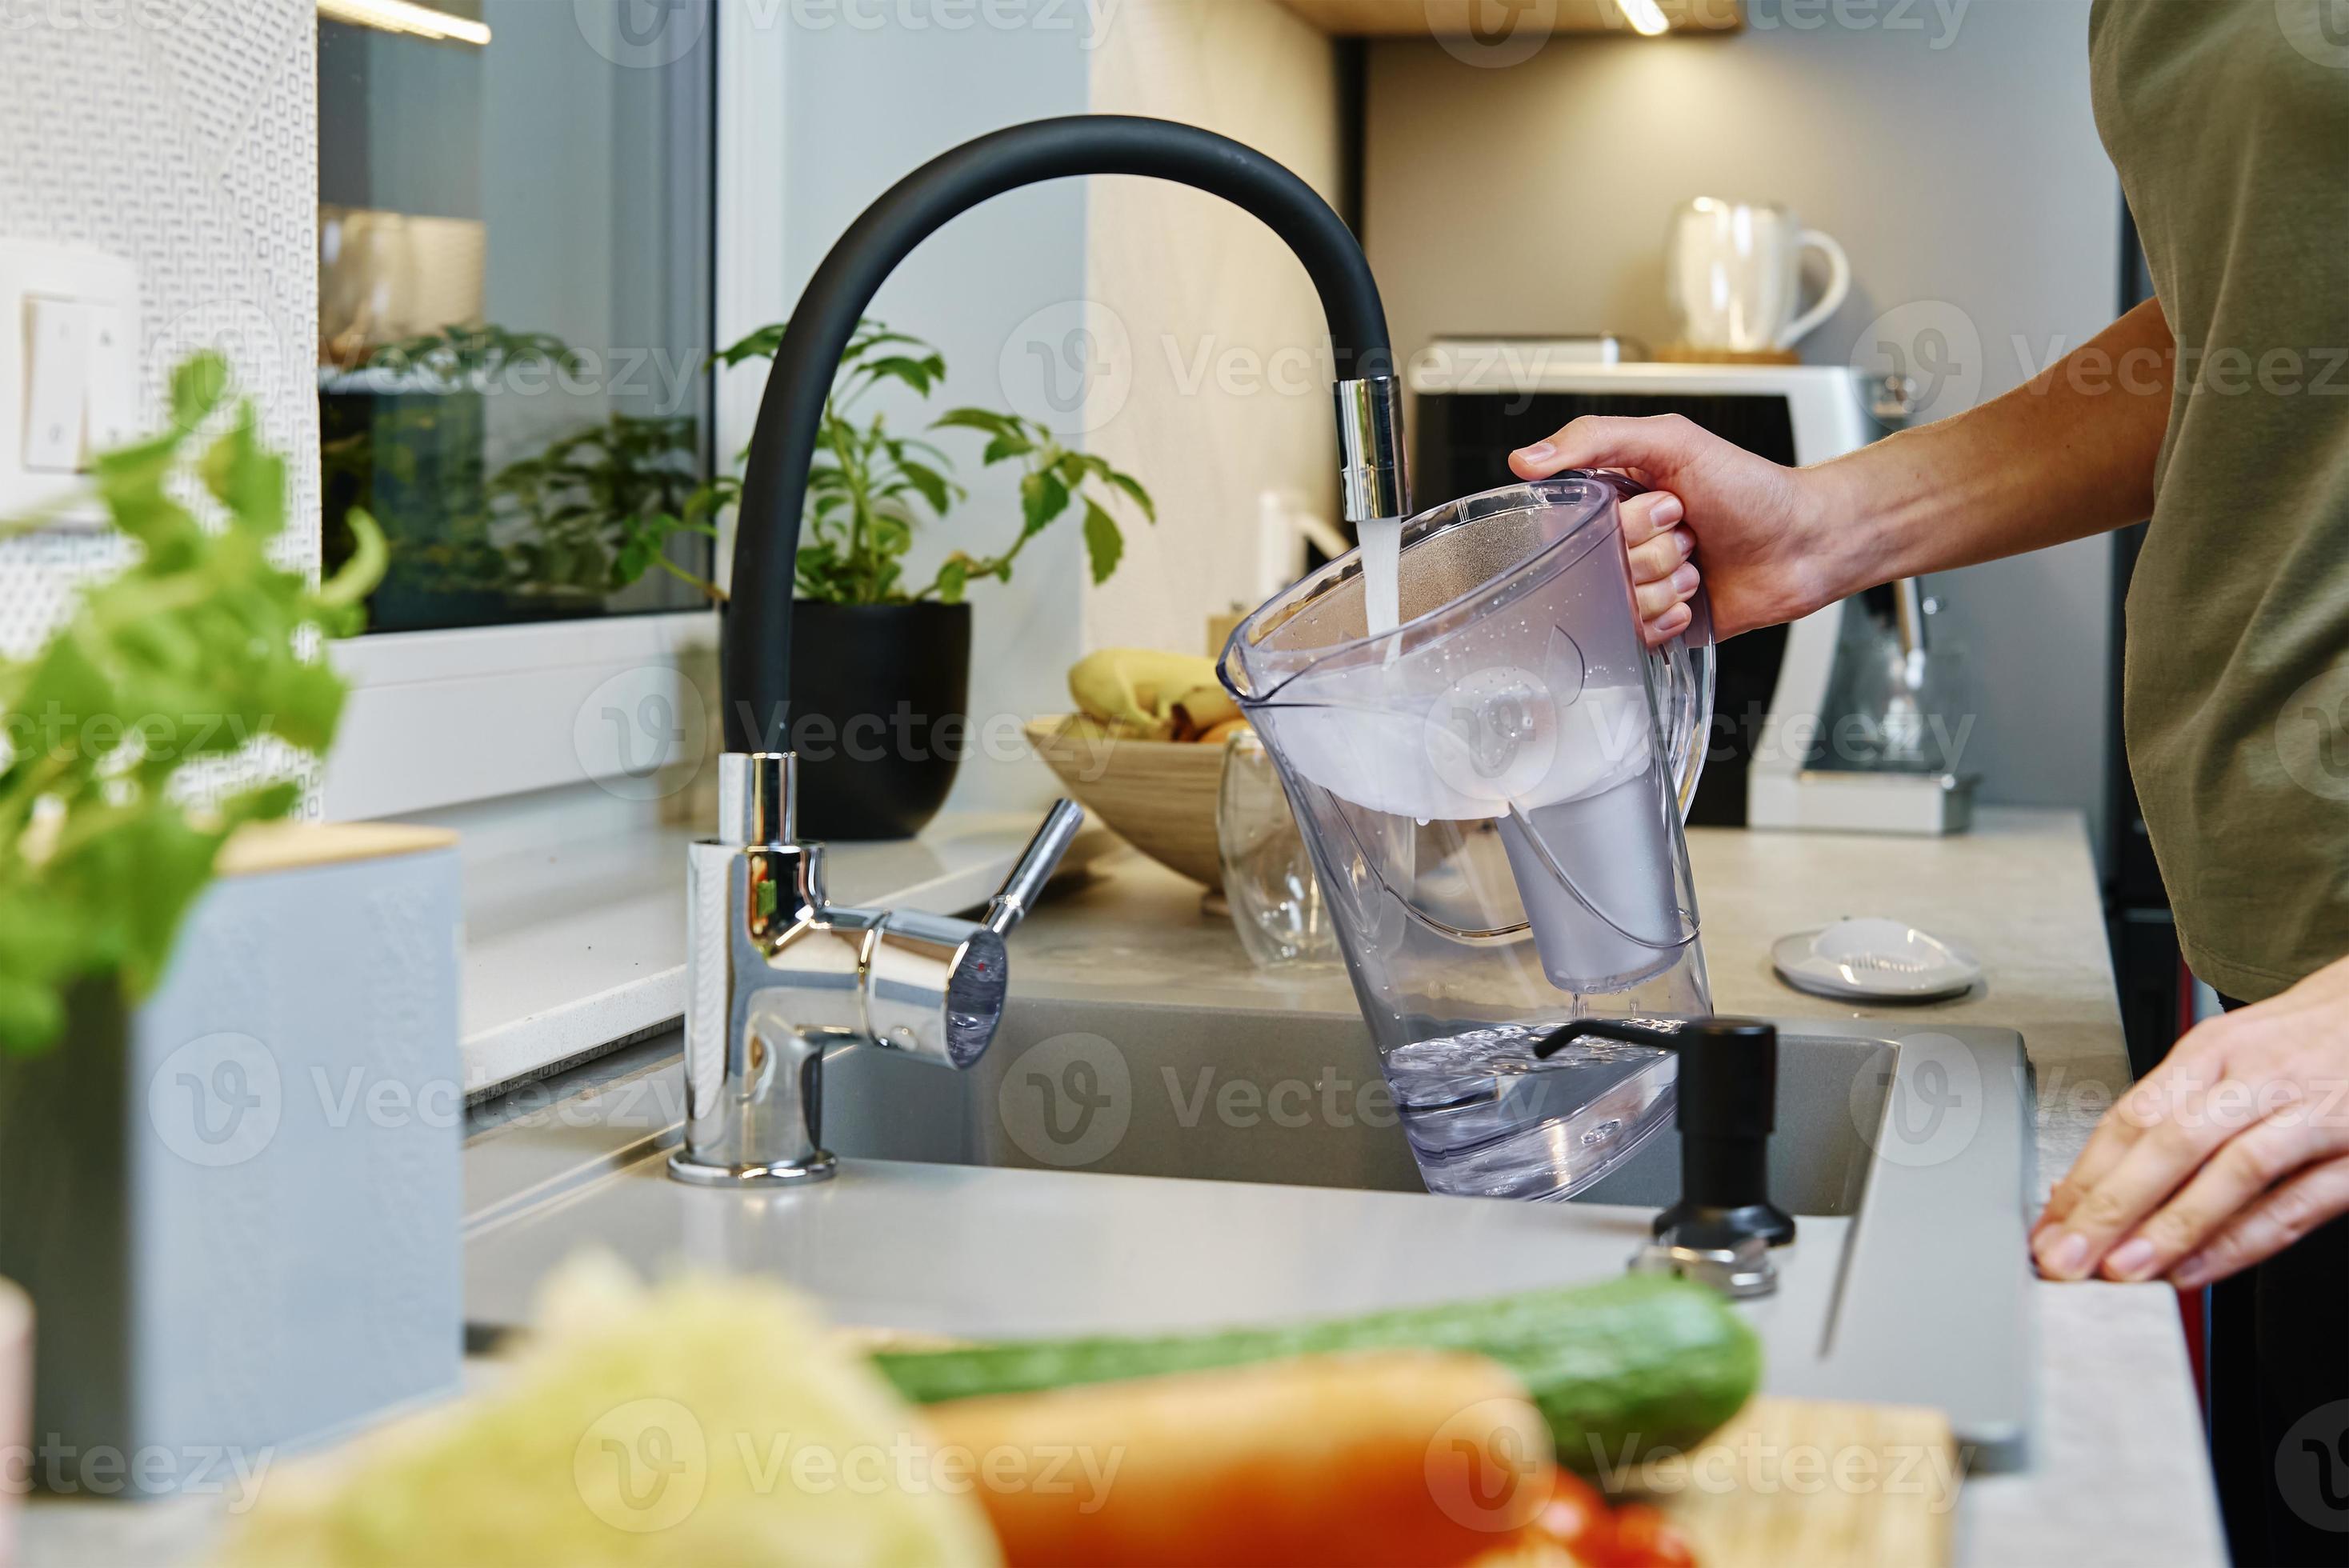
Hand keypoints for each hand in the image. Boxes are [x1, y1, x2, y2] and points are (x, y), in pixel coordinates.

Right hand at [1508, 414, 1847, 643]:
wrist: (1807, 543)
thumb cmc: (1751, 488)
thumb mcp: (1673, 441)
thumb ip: (1595, 438)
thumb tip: (1525, 459)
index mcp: (1615, 495)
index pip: (1577, 521)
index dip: (1625, 521)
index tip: (1665, 505)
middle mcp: (1621, 540)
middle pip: (1601, 564)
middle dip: (1654, 552)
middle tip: (1689, 532)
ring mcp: (1639, 583)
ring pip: (1619, 602)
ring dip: (1667, 585)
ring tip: (1698, 564)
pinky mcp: (1658, 623)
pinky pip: (1635, 634)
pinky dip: (1670, 617)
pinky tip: (1697, 598)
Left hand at [2032, 955, 2348, 1288]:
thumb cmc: (2300, 1043)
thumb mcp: (2228, 1055)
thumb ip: (2169, 1114)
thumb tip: (2088, 1183)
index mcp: (2211, 1052)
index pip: (2132, 1117)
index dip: (2084, 1177)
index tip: (2048, 1225)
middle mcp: (2256, 1080)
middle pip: (2170, 1143)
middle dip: (2109, 1207)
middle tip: (2067, 1256)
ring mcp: (2311, 1116)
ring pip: (2231, 1172)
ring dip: (2171, 1227)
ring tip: (2122, 1270)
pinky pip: (2294, 1204)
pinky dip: (2242, 1240)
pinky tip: (2197, 1268)